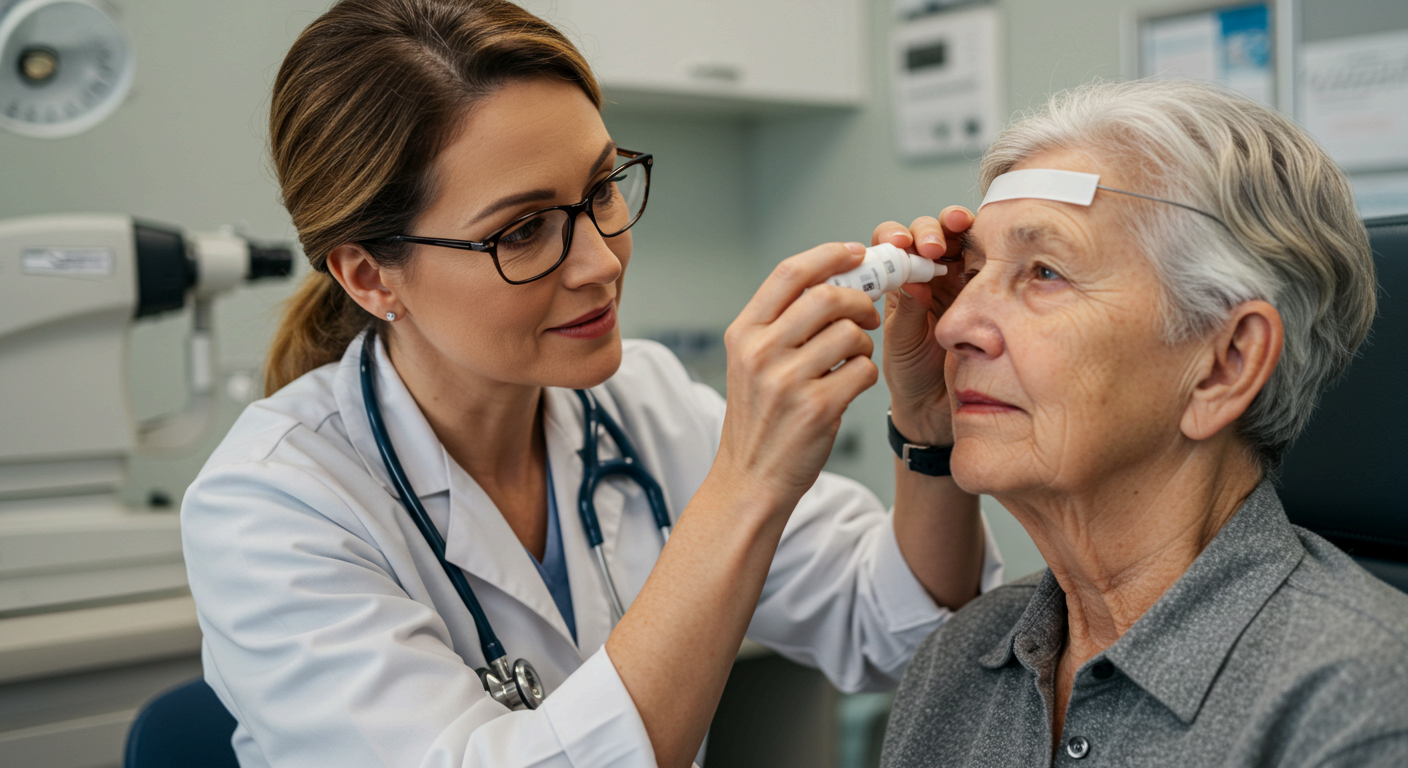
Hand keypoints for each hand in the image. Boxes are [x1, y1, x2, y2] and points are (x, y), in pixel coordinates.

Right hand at [716, 242, 881, 508]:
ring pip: (850, 332)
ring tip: (854, 357)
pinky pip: (862, 371)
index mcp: (743, 333)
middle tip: (868, 313)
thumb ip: (781, 323)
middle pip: (826, 297)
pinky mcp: (816, 408)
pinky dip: (866, 374)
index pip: (790, 273)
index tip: (857, 253)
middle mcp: (760, 352)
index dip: (829, 255)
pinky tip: (851, 385)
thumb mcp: (751, 363)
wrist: (749, 479)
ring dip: (864, 342)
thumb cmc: (759, 420)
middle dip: (859, 299)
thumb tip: (834, 281)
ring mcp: (786, 381)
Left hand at [873, 207, 973, 445]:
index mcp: (897, 281)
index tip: (897, 245)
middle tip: (931, 248)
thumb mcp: (902, 342)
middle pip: (928, 231)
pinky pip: (990, 259)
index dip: (895, 236)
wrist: (937, 406)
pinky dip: (990, 246)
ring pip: (961, 237)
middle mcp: (928, 274)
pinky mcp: (988, 288)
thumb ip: (907, 312)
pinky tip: (989, 248)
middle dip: (929, 230)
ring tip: (959, 231)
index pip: (892, 243)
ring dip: (959, 227)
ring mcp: (960, 278)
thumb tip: (912, 281)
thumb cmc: (910, 374)